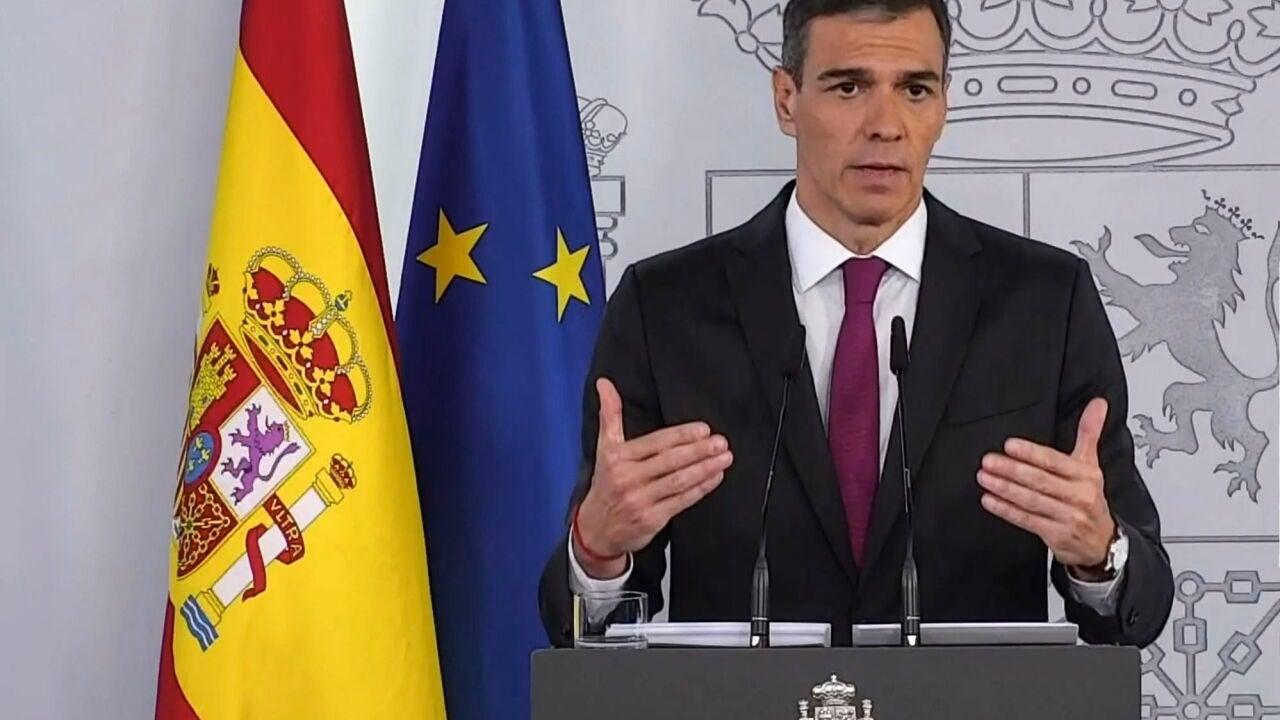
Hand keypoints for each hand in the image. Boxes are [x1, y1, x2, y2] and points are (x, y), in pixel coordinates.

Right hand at [574, 378, 733, 577]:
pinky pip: (681, 501)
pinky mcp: (652, 520)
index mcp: (618, 457)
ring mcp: (640, 500)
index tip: (704, 430)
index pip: (656, 443)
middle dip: (699, 451)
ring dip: (705, 469)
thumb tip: (604, 383)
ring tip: (724, 457)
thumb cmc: (606, 483)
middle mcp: (628, 478)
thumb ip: (610, 414)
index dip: (682, 436)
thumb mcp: (604, 448)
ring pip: (679, 481)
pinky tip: (715, 477)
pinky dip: (701, 489)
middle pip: (670, 461)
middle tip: (721, 442)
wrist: (596, 529)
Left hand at [977, 398, 1115, 578]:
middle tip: (989, 461)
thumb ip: (1090, 432)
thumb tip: (1097, 403)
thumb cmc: (1090, 498)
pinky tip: (990, 500)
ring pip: (1032, 500)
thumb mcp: (1091, 464)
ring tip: (985, 477)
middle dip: (1012, 470)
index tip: (1010, 445)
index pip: (1055, 461)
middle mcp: (1079, 496)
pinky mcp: (1056, 535)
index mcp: (1086, 475)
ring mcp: (1068, 517)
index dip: (1032, 453)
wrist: (1102, 541)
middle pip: (1041, 480)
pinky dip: (1007, 510)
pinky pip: (1028, 520)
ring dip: (1005, 489)